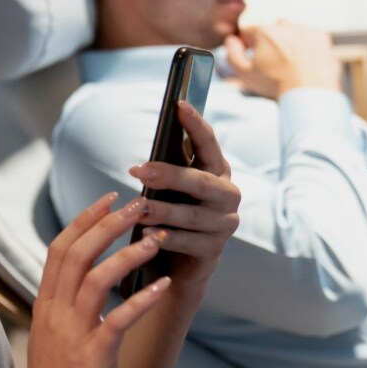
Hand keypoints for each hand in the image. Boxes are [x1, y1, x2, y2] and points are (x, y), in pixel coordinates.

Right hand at [18, 193, 171, 367]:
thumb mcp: (54, 328)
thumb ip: (66, 299)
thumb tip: (88, 271)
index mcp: (47, 300)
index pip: (61, 247)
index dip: (86, 219)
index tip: (109, 198)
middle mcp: (57, 309)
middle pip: (79, 253)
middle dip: (110, 224)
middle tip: (140, 205)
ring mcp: (75, 330)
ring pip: (97, 278)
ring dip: (129, 254)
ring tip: (156, 238)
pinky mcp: (95, 353)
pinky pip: (120, 318)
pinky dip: (143, 299)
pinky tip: (164, 286)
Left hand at [128, 100, 240, 290]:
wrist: (184, 263)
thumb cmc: (175, 215)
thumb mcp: (174, 190)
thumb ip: (169, 173)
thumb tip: (143, 164)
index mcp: (218, 171)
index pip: (209, 143)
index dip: (196, 123)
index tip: (179, 104)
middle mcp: (228, 194)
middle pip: (199, 181)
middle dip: (169, 175)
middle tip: (139, 171)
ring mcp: (225, 222)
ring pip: (191, 214)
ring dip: (163, 211)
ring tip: (138, 208)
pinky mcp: (215, 248)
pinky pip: (189, 241)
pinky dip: (167, 238)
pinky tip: (148, 234)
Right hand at [225, 21, 341, 98]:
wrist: (309, 94)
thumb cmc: (275, 84)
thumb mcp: (245, 73)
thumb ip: (232, 53)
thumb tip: (232, 39)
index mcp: (264, 31)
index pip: (250, 32)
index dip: (249, 45)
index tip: (255, 58)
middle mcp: (284, 25)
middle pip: (272, 31)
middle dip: (271, 43)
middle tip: (275, 64)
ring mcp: (304, 29)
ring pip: (292, 32)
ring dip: (290, 43)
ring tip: (292, 65)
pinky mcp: (321, 36)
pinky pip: (310, 37)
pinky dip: (307, 46)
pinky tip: (305, 63)